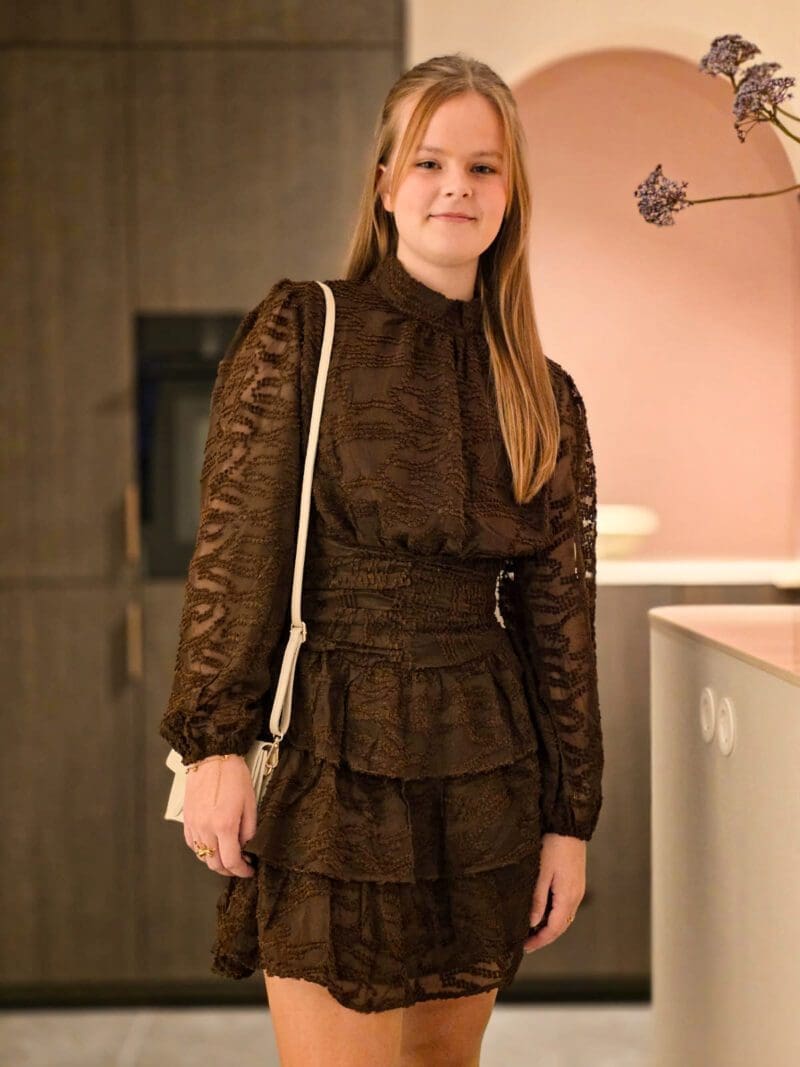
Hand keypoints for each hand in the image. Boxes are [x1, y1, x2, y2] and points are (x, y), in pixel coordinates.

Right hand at [182, 755, 257, 877]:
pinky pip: (193, 844)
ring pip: (203, 856)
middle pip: (215, 864)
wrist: (211, 757)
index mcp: (224, 825)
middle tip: (240, 866)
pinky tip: (212, 845)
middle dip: (229, 870)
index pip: (232, 861)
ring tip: (228, 855)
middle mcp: (206, 829)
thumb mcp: (250, 803)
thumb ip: (249, 829)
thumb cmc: (232, 775)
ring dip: (216, 861)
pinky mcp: (187, 820)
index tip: (249, 870)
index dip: (242, 871)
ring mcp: (194, 825)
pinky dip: (203, 850)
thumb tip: (246, 845)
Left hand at [523, 832, 586, 953]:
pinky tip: (542, 912)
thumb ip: (537, 899)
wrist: (568, 826)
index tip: (525, 947)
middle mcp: (576, 896)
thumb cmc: (553, 845)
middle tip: (526, 943)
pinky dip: (554, 915)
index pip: (554, 929)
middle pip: (561, 926)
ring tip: (531, 931)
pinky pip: (566, 906)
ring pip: (564, 917)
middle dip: (544, 937)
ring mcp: (577, 889)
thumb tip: (532, 923)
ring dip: (549, 926)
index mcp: (568, 897)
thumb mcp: (540, 872)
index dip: (540, 941)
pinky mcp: (575, 881)